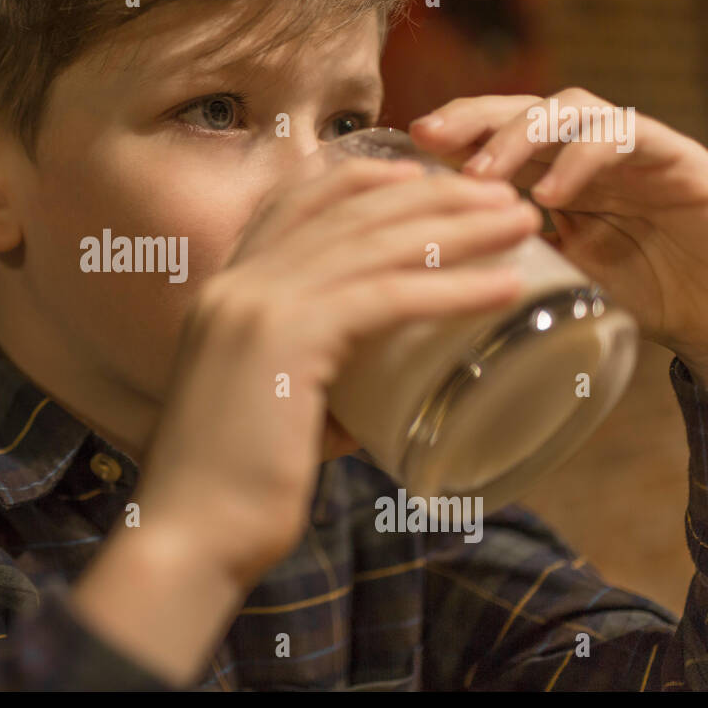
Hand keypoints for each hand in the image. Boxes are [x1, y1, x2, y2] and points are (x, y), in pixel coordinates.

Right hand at [135, 154, 541, 588]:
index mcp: (224, 293)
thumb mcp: (267, 413)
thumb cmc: (228, 491)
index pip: (292, 205)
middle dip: (431, 194)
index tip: (416, 173)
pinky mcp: (286, 341)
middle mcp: (237, 285)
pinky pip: (386, 299)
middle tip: (500, 196)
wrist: (186, 534)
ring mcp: (256, 306)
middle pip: (346, 211)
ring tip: (521, 225)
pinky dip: (452, 289)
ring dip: (458, 228)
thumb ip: (315, 395)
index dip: (358, 178)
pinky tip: (504, 289)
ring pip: (373, 245)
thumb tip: (371, 409)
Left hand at [410, 90, 707, 386]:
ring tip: (482, 175)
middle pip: (524, 107)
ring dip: (520, 136)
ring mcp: (635, 148)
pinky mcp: (679, 158)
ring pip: (570, 109)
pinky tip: (551, 195)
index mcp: (556, 171)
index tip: (406, 144)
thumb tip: (428, 255)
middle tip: (428, 136)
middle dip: (472, 117)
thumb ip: (509, 249)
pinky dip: (583, 159)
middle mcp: (591, 151)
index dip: (453, 131)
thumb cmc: (637, 299)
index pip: (498, 132)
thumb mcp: (554, 275)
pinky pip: (626, 136)